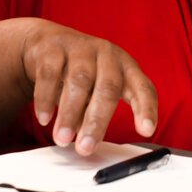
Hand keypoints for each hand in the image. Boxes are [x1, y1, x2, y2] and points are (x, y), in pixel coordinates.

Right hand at [20, 20, 157, 155]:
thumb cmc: (82, 73)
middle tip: (85, 148)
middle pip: (107, 88)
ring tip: (63, 139)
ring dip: (70, 114)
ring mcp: (81, 48)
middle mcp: (107, 55)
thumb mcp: (98, 91)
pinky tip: (45, 118)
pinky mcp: (53, 48)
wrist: (48, 42)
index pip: (143, 88)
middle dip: (96, 121)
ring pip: (79, 81)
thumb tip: (87, 144)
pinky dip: (46, 99)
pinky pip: (49, 74)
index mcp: (126, 68)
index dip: (147, 109)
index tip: (147, 130)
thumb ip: (96, 115)